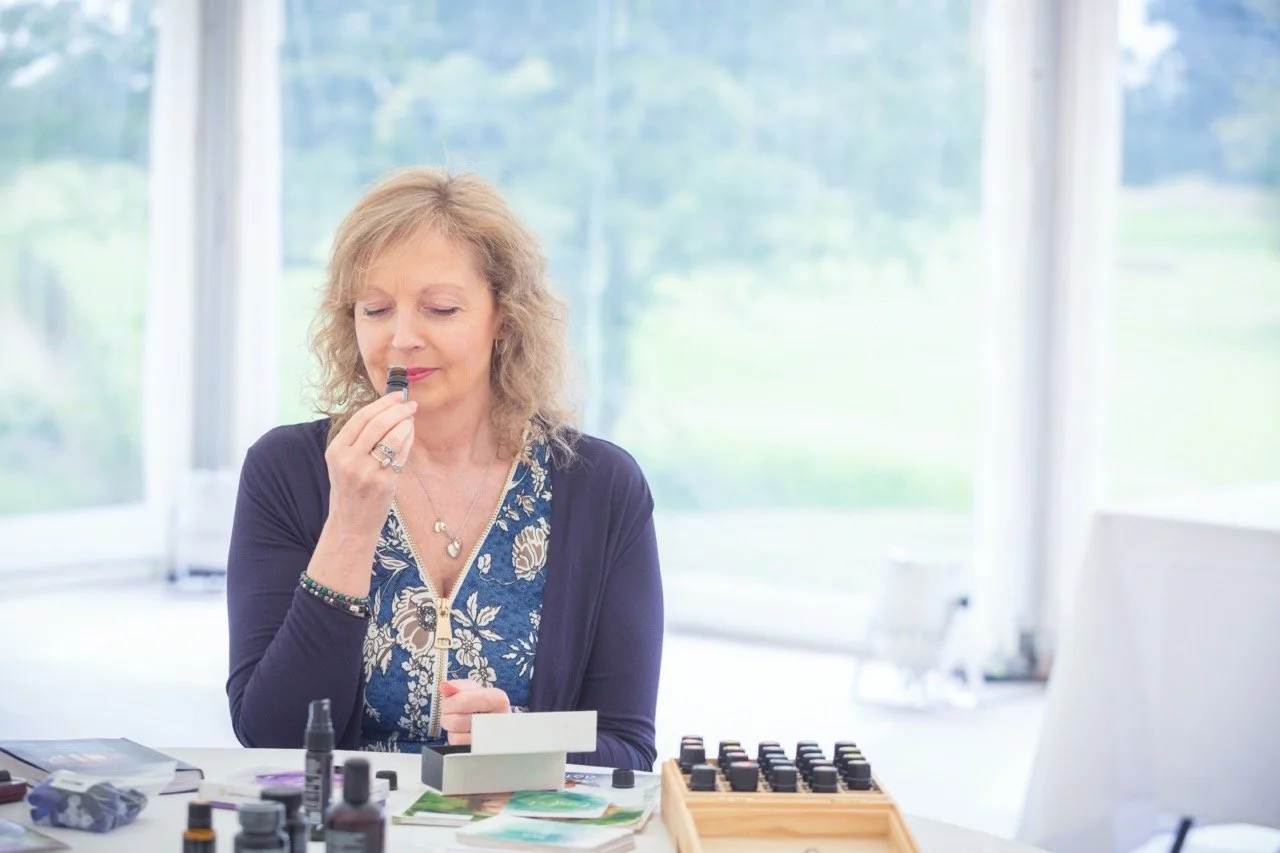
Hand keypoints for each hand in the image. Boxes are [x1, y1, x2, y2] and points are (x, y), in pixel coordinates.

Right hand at [324, 392, 416, 536]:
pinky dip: (408, 441)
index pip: (361, 417)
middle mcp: (348, 460)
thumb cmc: (350, 490)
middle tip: (410, 404)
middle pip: (377, 423)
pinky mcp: (384, 483)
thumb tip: (386, 411)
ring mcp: (366, 472)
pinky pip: (401, 455)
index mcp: (336, 450)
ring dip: (405, 423)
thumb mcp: (343, 462)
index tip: (396, 396)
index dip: (382, 404)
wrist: (351, 524)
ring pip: (391, 437)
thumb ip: (358, 439)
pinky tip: (410, 435)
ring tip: (411, 419)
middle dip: (397, 410)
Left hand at [439, 679, 510, 744]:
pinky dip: (455, 736)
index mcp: (498, 700)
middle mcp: (497, 721)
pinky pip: (457, 745)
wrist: (491, 716)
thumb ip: (457, 686)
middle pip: (456, 721)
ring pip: (455, 736)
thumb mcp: (472, 688)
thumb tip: (445, 686)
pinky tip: (462, 730)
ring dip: (450, 727)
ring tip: (459, 719)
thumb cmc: (481, 701)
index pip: (463, 702)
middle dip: (448, 714)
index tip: (452, 699)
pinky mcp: (479, 750)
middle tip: (454, 710)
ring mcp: (489, 739)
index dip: (451, 702)